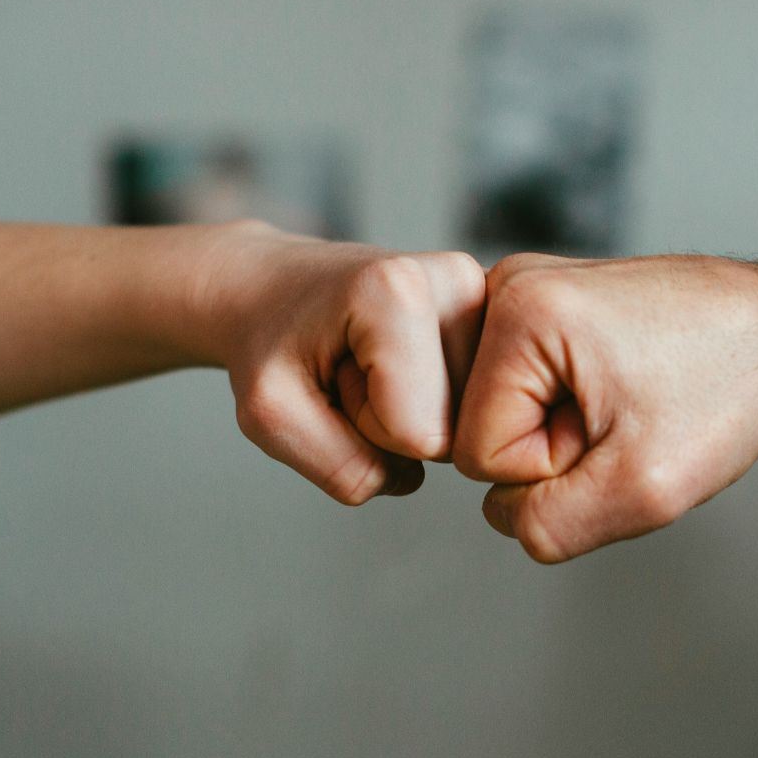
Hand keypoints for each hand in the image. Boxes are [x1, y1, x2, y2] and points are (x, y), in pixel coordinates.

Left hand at [190, 220, 485, 503]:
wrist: (267, 287)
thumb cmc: (265, 341)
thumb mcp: (270, 416)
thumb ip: (342, 467)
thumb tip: (411, 477)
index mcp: (398, 290)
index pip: (420, 435)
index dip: (366, 429)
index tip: (334, 378)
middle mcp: (456, 280)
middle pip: (453, 429)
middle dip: (392, 421)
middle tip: (349, 370)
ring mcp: (483, 293)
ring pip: (469, 420)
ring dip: (410, 411)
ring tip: (367, 362)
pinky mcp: (492, 311)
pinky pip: (476, 402)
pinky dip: (431, 399)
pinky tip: (399, 362)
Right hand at [451, 253, 757, 561]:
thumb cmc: (731, 387)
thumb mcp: (644, 489)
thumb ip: (549, 525)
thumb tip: (503, 515)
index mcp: (519, 310)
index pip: (479, 454)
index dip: (554, 467)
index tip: (621, 428)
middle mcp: (508, 284)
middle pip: (481, 429)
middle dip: (556, 447)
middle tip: (628, 415)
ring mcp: (524, 290)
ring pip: (503, 415)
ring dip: (566, 430)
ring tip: (628, 399)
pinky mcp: (543, 305)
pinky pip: (525, 393)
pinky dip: (571, 407)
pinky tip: (621, 387)